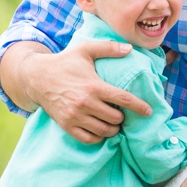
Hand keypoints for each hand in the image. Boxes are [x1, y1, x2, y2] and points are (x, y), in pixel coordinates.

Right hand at [18, 40, 152, 143]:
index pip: (124, 100)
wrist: (36, 77)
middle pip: (115, 119)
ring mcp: (75, 116)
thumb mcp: (85, 49)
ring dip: (113, 129)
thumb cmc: (64, 62)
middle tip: (123, 114)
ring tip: (114, 123)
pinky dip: (98, 137)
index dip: (140, 107)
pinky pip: (88, 139)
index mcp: (93, 86)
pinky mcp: (66, 125)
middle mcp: (85, 103)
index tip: (149, 111)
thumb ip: (108, 48)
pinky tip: (101, 131)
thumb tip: (130, 49)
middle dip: (123, 118)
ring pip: (104, 131)